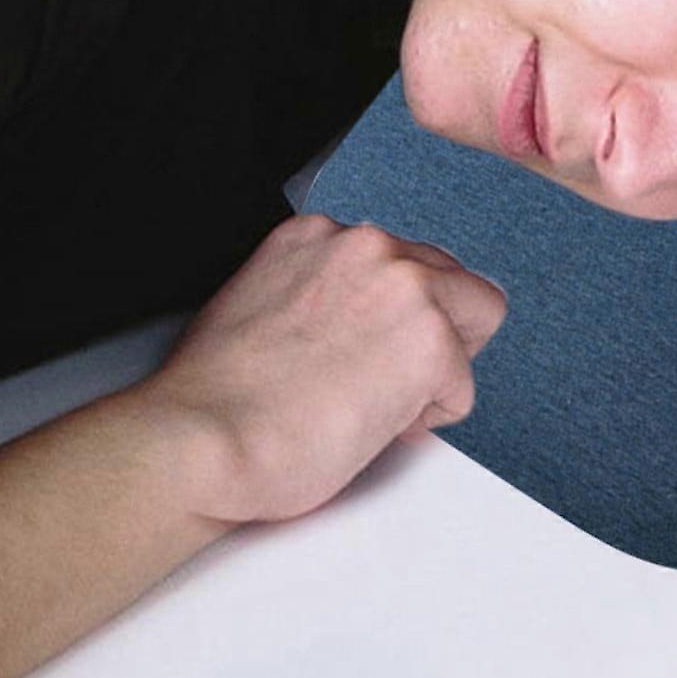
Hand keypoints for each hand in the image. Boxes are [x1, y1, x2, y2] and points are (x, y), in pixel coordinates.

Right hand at [133, 214, 506, 524]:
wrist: (201, 441)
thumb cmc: (217, 402)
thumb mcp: (262, 306)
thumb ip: (322, 295)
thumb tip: (357, 326)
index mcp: (319, 236)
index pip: (402, 259)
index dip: (396, 315)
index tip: (374, 348)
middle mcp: (367, 246)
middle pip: (452, 279)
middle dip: (435, 332)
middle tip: (390, 383)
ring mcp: (405, 286)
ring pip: (475, 319)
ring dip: (438, 369)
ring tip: (378, 406)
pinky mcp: (430, 339)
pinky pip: (462, 386)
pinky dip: (431, 416)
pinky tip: (376, 426)